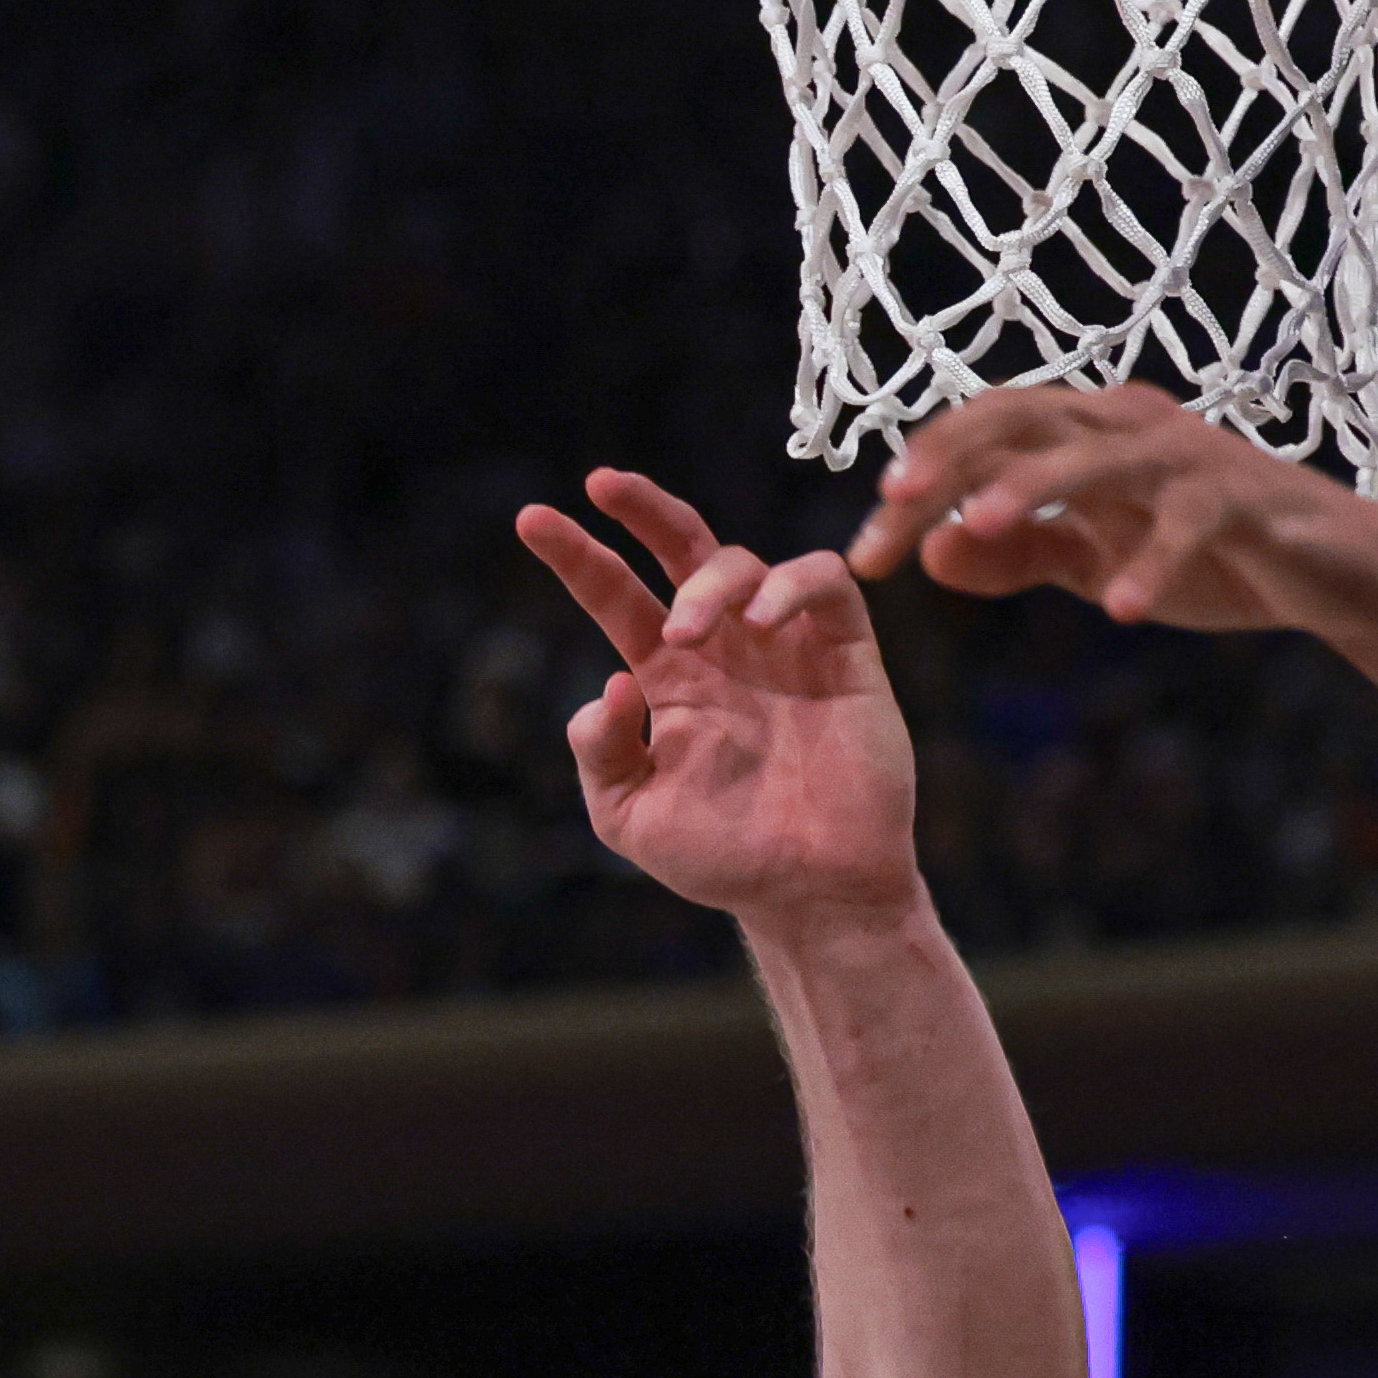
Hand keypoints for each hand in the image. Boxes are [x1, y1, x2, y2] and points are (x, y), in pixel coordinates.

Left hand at [515, 471, 918, 924]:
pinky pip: (825, 584)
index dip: (576, 557)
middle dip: (643, 508)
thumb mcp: (629, 815)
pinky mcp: (845, 654)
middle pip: (682, 551)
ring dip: (706, 583)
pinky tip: (759, 622)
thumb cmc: (723, 858)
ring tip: (683, 633)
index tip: (531, 520)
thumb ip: (600, 753)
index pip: (615, 596)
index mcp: (667, 679)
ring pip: (744, 564)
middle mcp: (723, 649)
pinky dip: (790, 585)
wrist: (811, 893)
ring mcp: (784, 646)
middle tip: (603, 483)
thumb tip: (608, 681)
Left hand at [844, 385, 1377, 640]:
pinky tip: (1123, 609)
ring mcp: (1190, 456)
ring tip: (982, 526)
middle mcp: (1131, 424)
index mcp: (1086, 431)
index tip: (864, 550)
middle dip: (952, 462)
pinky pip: (1192, 522)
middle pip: (1024, 421)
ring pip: (1099, 454)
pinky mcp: (1246, 499)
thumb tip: (932, 551)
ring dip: (1036, 486)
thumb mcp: (1094, 559)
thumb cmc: (1209, 553)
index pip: (984, 433)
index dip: (920, 477)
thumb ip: (1018, 552)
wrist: (1339, 572)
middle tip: (893, 508)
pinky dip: (1156, 562)